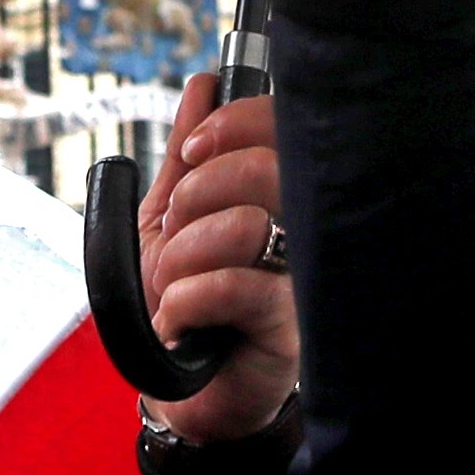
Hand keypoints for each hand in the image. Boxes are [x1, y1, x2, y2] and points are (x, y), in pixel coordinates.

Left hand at [140, 75, 297, 440]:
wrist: (179, 389)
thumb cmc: (183, 303)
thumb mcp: (169, 219)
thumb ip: (186, 156)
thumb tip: (204, 85)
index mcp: (280, 194)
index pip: (282, 126)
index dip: (233, 125)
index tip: (193, 153)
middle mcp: (305, 230)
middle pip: (264, 169)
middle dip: (195, 199)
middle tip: (177, 239)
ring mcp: (304, 280)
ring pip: (245, 228)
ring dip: (182, 260)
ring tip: (175, 290)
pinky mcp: (291, 328)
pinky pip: (232, 286)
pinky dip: (184, 303)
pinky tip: (180, 324)